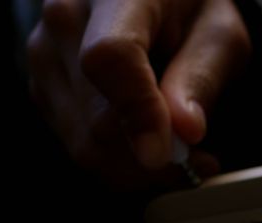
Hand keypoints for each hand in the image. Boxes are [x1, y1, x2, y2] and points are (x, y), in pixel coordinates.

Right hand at [27, 0, 248, 188]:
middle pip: (97, 117)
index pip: (111, 56)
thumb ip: (202, 76)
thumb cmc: (189, 9)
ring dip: (139, 167)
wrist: (150, 0)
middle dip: (153, 156)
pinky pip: (79, 145)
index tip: (163, 153)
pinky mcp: (44, 88)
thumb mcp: (218, 33)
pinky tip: (152, 145)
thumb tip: (186, 130)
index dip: (137, 111)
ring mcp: (45, 55)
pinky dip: (121, 163)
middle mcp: (65, 18)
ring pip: (85, 143)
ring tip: (184, 154)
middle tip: (201, 160)